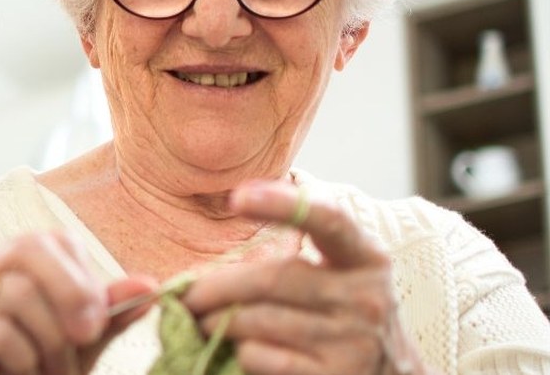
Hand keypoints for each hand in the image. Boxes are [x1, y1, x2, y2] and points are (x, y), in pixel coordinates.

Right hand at [0, 231, 157, 374]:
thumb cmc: (33, 374)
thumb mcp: (77, 344)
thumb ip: (106, 315)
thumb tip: (149, 287)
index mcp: (10, 266)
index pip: (52, 240)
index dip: (83, 279)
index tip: (96, 324)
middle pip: (29, 249)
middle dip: (71, 298)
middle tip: (83, 341)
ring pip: (18, 295)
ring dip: (49, 346)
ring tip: (46, 374)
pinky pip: (0, 335)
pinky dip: (23, 364)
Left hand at [180, 181, 431, 374]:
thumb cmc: (345, 314)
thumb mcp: (340, 272)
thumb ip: (297, 247)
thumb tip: (228, 224)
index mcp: (367, 258)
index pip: (328, 220)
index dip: (281, 205)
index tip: (237, 197)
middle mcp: (366, 297)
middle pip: (271, 278)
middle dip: (216, 286)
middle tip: (186, 296)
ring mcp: (354, 341)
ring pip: (258, 320)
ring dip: (217, 322)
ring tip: (202, 323)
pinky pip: (262, 357)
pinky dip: (241, 352)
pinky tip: (240, 351)